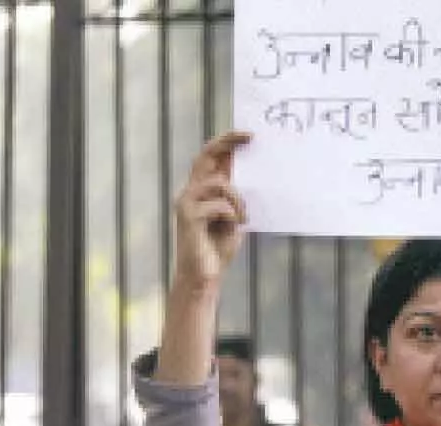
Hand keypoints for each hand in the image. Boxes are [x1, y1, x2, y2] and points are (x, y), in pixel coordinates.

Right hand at [173, 131, 251, 288]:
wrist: (204, 276)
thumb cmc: (219, 248)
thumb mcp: (234, 217)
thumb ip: (236, 197)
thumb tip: (253, 175)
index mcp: (201, 191)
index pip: (210, 158)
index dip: (226, 142)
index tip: (249, 134)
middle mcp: (190, 192)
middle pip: (206, 157)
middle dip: (227, 143)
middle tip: (249, 136)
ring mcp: (186, 202)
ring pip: (219, 184)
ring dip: (238, 200)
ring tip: (242, 218)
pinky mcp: (188, 216)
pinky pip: (219, 205)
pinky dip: (232, 215)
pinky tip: (232, 227)